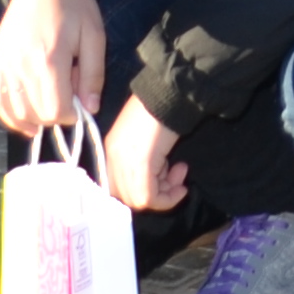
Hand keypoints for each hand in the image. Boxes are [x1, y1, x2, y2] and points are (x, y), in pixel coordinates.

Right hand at [0, 0, 104, 136]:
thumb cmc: (73, 5)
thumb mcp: (94, 35)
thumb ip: (93, 75)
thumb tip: (90, 108)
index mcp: (49, 60)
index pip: (55, 110)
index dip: (71, 114)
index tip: (80, 102)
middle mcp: (21, 67)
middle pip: (36, 114)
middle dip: (56, 113)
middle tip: (67, 92)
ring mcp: (3, 65)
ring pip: (16, 112)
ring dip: (35, 118)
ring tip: (49, 104)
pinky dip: (11, 115)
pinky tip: (26, 121)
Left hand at [103, 95, 191, 212]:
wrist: (169, 94)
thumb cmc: (161, 110)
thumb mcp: (146, 140)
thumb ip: (143, 160)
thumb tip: (156, 179)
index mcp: (111, 151)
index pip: (117, 188)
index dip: (141, 190)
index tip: (164, 181)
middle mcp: (112, 159)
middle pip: (128, 196)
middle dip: (156, 193)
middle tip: (176, 178)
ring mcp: (122, 163)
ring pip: (139, 200)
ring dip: (165, 194)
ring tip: (180, 172)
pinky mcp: (138, 167)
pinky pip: (149, 197)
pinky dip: (168, 197)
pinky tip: (182, 180)